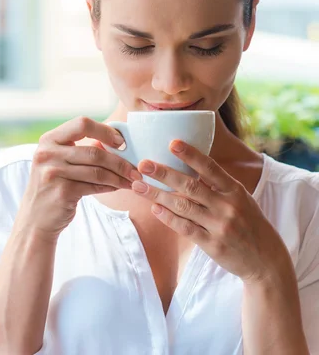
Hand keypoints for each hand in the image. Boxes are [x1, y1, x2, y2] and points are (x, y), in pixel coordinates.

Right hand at [18, 117, 142, 239]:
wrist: (35, 218)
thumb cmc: (53, 186)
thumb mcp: (59, 161)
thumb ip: (81, 149)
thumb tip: (118, 142)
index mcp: (48, 140)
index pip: (81, 124)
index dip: (105, 131)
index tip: (121, 142)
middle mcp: (47, 154)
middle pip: (93, 151)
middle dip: (119, 161)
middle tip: (135, 168)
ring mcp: (52, 173)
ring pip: (97, 171)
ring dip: (119, 176)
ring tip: (132, 180)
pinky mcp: (61, 192)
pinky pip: (94, 186)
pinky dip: (110, 187)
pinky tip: (118, 187)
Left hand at [130, 140, 291, 282]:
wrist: (266, 261)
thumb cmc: (248, 224)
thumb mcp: (241, 200)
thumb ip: (217, 186)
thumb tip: (186, 168)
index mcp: (235, 191)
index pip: (210, 168)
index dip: (191, 155)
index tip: (172, 143)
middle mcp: (228, 206)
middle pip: (190, 186)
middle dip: (164, 174)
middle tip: (143, 164)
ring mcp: (220, 226)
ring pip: (183, 206)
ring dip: (157, 195)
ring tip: (137, 186)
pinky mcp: (212, 245)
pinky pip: (185, 228)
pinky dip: (168, 218)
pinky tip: (154, 209)